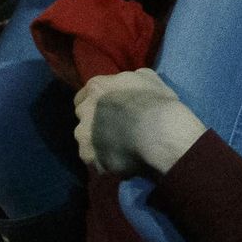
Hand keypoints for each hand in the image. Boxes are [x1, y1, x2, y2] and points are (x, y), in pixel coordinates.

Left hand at [74, 67, 207, 177]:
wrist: (158, 134)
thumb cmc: (156, 103)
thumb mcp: (148, 79)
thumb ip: (131, 79)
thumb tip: (130, 83)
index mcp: (97, 87)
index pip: (84, 95)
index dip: (97, 103)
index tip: (109, 109)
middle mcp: (84, 109)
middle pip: (83, 117)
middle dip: (95, 122)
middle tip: (115, 129)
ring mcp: (84, 135)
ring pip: (86, 140)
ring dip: (99, 143)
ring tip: (120, 149)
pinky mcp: (88, 157)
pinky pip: (95, 161)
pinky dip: (106, 162)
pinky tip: (122, 162)